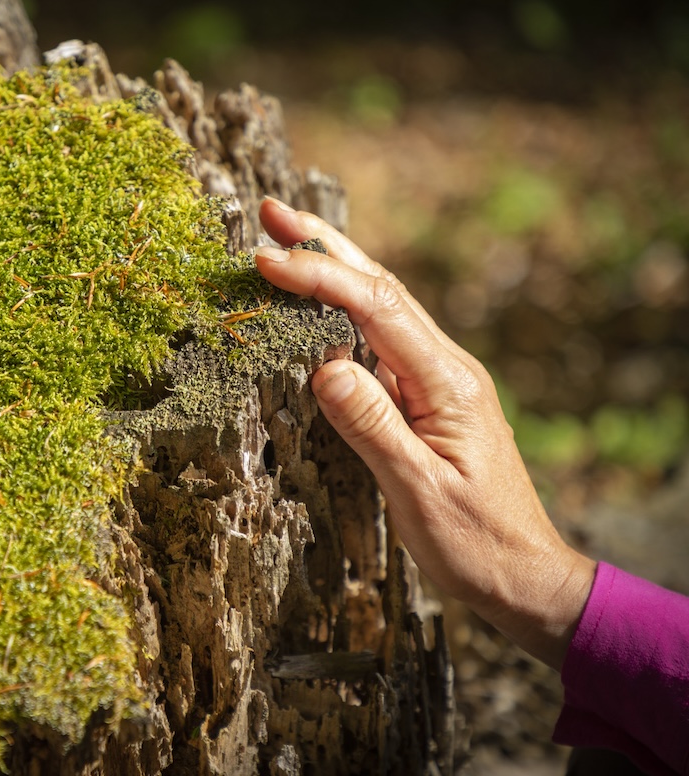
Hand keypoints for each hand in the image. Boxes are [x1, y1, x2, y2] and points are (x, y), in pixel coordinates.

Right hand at [254, 197, 595, 669]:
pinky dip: (342, 311)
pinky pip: (379, 341)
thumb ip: (372, 426)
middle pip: (381, 288)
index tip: (264, 260)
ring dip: (333, 270)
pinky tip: (319, 304)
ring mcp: (438, 380)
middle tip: (271, 211)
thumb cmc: (475, 542)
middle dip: (325, 247)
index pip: (374, 310)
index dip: (317, 279)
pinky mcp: (427, 398)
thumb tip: (322, 367)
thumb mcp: (418, 492)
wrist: (523, 575)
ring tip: (286, 238)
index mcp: (447, 382)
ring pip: (381, 307)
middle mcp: (445, 368)